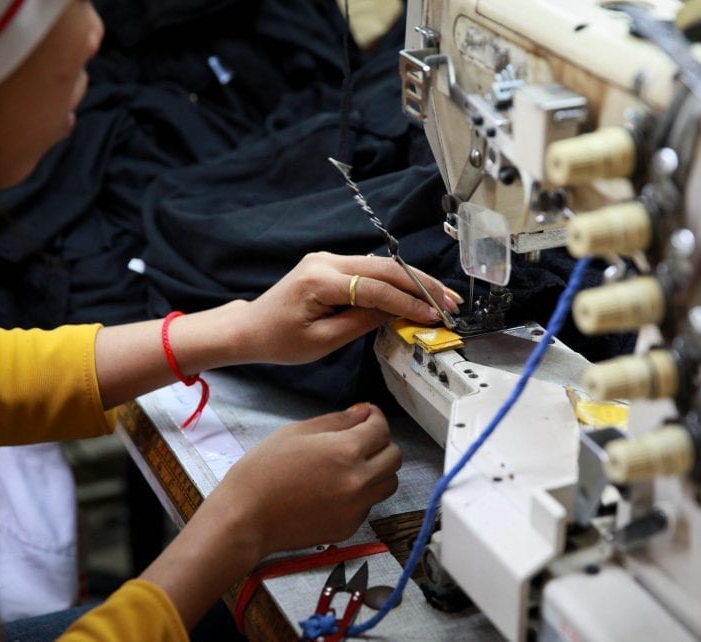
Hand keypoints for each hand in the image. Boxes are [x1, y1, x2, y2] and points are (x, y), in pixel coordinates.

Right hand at [206, 402, 399, 552]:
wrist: (244, 518)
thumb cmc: (262, 471)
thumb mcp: (297, 432)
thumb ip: (337, 421)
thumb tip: (363, 413)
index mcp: (346, 451)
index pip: (382, 429)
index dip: (376, 418)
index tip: (367, 416)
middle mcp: (359, 480)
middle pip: (395, 457)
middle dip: (382, 444)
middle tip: (362, 440)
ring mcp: (356, 507)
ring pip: (388, 484)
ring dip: (378, 471)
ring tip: (351, 466)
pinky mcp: (349, 527)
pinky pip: (369, 505)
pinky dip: (360, 495)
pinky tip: (334, 490)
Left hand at [240, 251, 459, 363]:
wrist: (251, 327)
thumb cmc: (280, 340)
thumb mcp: (323, 341)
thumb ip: (362, 322)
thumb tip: (397, 312)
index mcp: (320, 280)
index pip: (375, 288)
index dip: (407, 303)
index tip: (432, 316)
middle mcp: (326, 261)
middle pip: (385, 268)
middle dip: (421, 286)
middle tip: (449, 303)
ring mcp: (329, 259)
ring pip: (382, 266)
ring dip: (414, 282)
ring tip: (441, 298)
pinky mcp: (332, 264)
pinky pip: (371, 269)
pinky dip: (396, 282)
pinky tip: (417, 294)